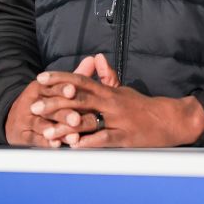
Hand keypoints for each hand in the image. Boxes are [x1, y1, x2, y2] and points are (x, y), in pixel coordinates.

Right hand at [4, 56, 96, 147]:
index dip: (62, 89)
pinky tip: (56, 145)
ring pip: (42, 124)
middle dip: (64, 113)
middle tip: (77, 119)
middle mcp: (31, 102)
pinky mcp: (22, 135)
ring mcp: (25, 119)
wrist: (15, 119)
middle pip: (49, 107)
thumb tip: (93, 59)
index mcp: (40, 87)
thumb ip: (76, 76)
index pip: (52, 87)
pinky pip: (34, 139)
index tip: (73, 90)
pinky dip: (46, 142)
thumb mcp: (57, 88)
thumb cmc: (44, 102)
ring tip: (72, 136)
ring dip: (57, 130)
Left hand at [31, 54, 203, 147]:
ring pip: (88, 121)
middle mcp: (111, 103)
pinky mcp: (126, 137)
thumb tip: (96, 58)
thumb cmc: (142, 106)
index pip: (80, 81)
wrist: (169, 120)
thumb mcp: (123, 89)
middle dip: (54, 103)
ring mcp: (118, 120)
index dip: (59, 79)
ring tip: (47, 132)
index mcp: (108, 91)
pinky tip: (76, 146)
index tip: (40, 79)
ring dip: (66, 127)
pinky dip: (91, 142)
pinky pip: (106, 139)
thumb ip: (108, 75)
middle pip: (79, 99)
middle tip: (33, 106)